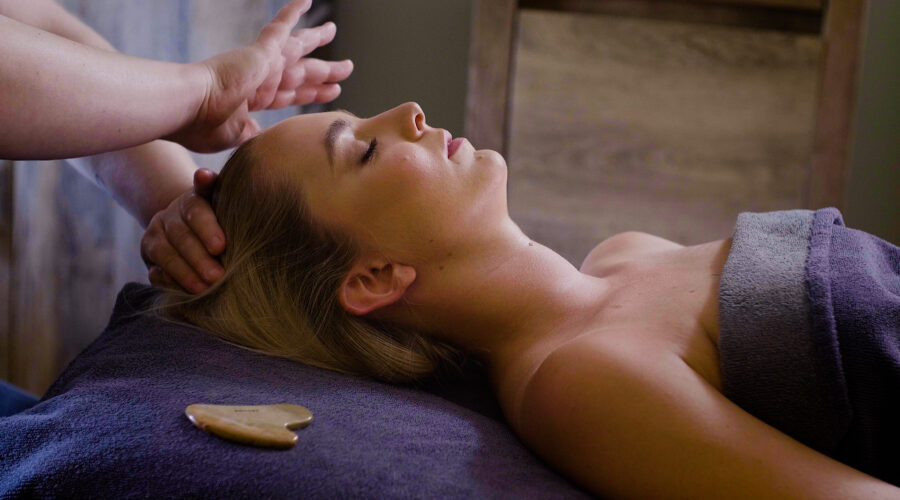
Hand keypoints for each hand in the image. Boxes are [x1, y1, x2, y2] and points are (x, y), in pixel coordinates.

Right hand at [141, 169, 224, 292]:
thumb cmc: (218, 216)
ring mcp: (155, 239)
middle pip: (181, 237)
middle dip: (199, 259)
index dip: (207, 229)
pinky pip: (155, 273)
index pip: (196, 212)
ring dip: (184, 274)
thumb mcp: (221, 202)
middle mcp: (168, 218)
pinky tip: (187, 293)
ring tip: (204, 289)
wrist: (190, 226)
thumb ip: (216, 189)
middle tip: (218, 276)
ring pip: (165, 255)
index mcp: (190, 201)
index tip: (221, 247)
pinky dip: (170, 283)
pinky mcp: (150, 260)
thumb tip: (204, 175)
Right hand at [169, 0, 353, 151]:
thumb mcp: (234, 136)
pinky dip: (292, 13)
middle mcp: (259, 78)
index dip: (309, 93)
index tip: (329, 91)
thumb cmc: (201, 125)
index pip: (288, 95)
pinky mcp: (261, 52)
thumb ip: (250, 134)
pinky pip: (281, 27)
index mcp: (252, 100)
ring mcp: (261, 64)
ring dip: (316, 39)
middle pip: (300, 73)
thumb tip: (260, 135)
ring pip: (298, 49)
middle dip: (323, 71)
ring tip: (332, 29)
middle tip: (345, 67)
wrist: (186, 106)